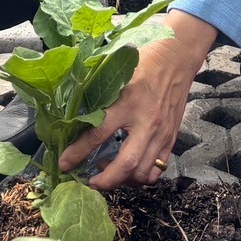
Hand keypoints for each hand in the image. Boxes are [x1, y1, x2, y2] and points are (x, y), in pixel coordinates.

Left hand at [59, 9, 216, 189]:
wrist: (176, 58)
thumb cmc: (143, 62)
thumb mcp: (116, 75)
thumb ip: (100, 98)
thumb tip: (74, 118)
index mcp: (127, 103)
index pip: (97, 134)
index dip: (77, 153)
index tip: (64, 164)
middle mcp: (145, 122)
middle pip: (124, 165)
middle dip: (104, 181)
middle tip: (90, 182)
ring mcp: (161, 133)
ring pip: (142, 173)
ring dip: (123, 180)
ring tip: (109, 170)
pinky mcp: (171, 138)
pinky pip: (158, 169)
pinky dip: (142, 176)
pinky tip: (130, 168)